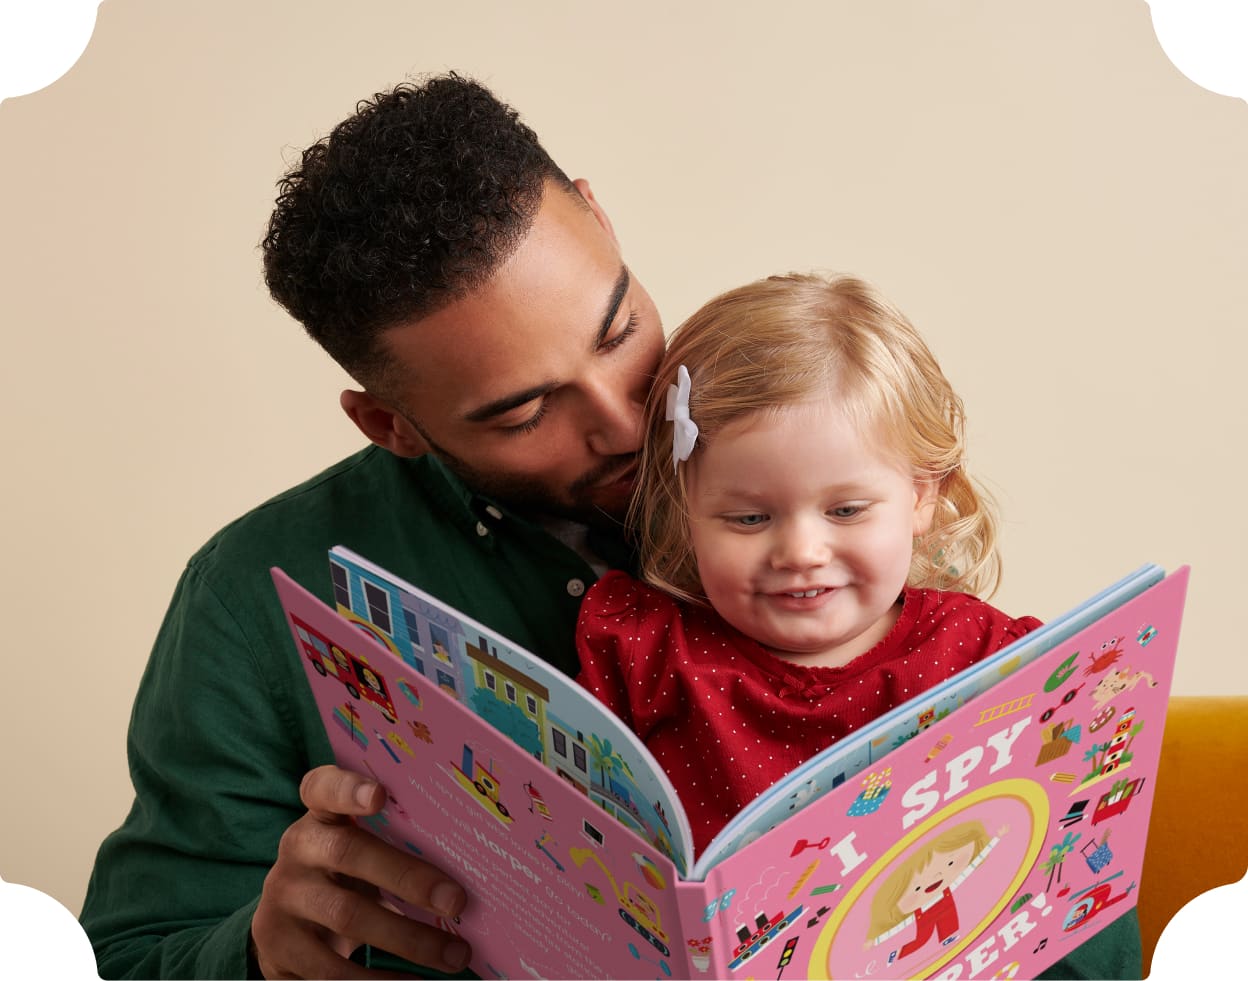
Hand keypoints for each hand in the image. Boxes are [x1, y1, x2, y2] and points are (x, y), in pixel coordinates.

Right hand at [250, 765, 469, 978]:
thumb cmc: (347, 876)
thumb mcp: (360, 851)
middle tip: (458, 901)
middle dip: (408, 878)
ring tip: (453, 956)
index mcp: (321, 814)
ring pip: (347, 916)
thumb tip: (474, 874)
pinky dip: (376, 980)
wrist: (285, 927)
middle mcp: (297, 848)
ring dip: (408, 939)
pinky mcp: (278, 946)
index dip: (348, 789)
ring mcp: (283, 898)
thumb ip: (397, 848)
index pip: (324, 787)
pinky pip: (331, 968)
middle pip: (349, 854)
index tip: (379, 795)